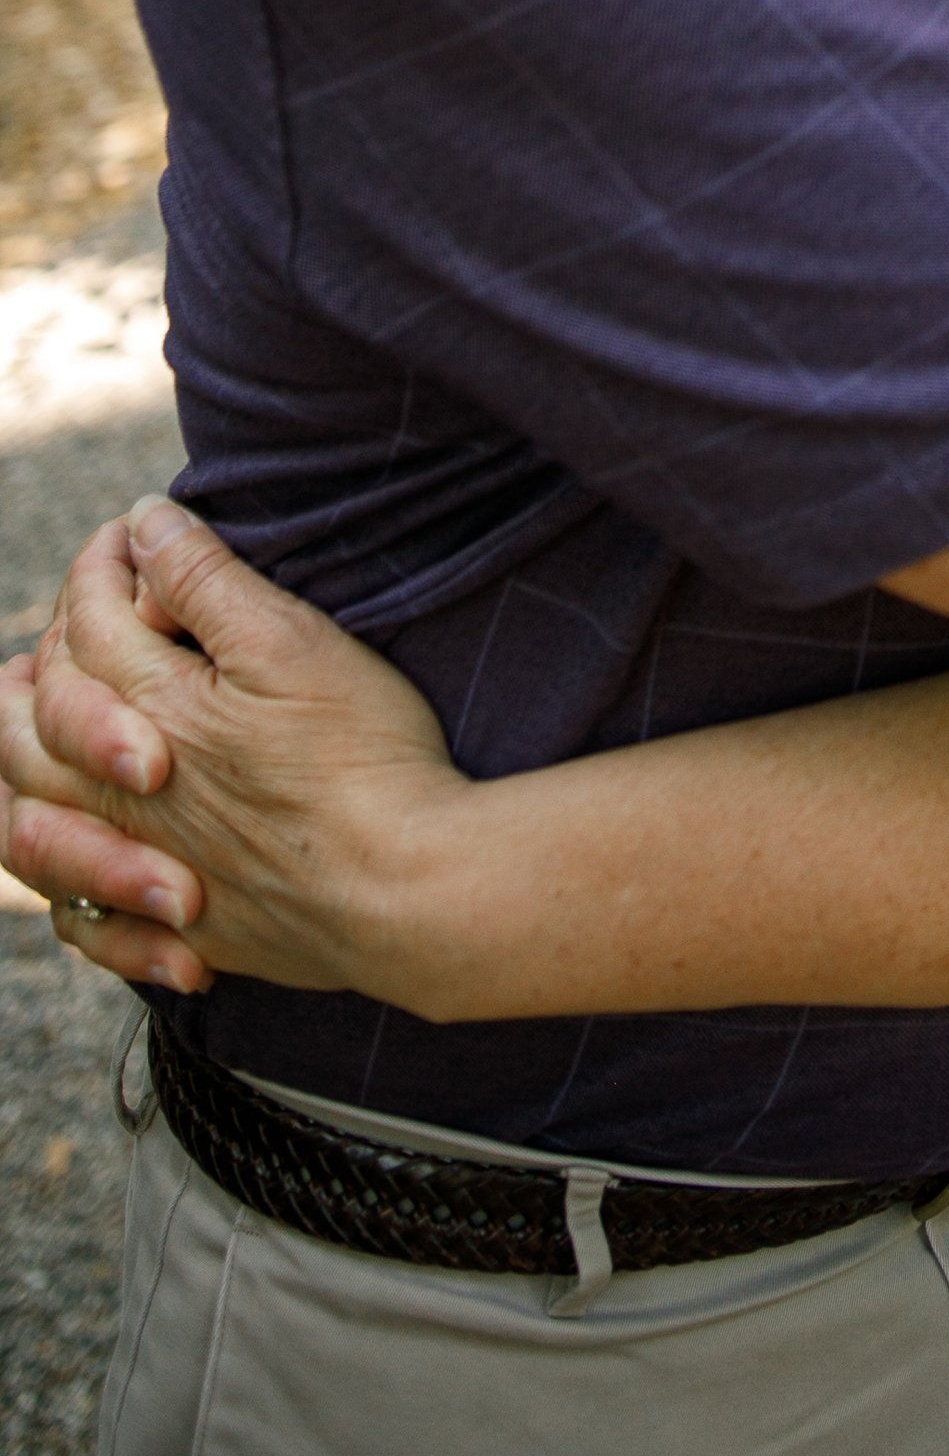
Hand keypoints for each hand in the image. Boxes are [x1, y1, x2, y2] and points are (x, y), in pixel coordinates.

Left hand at [0, 500, 463, 999]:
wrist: (404, 891)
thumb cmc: (357, 756)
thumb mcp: (288, 643)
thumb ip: (205, 580)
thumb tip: (143, 523)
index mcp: (150, 710)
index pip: (88, 623)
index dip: (101, 564)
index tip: (133, 530)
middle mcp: (124, 795)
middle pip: (36, 720)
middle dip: (47, 654)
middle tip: (77, 617)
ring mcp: (147, 868)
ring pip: (32, 821)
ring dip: (23, 767)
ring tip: (37, 734)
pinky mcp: (183, 932)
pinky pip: (81, 922)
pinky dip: (67, 892)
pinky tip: (84, 874)